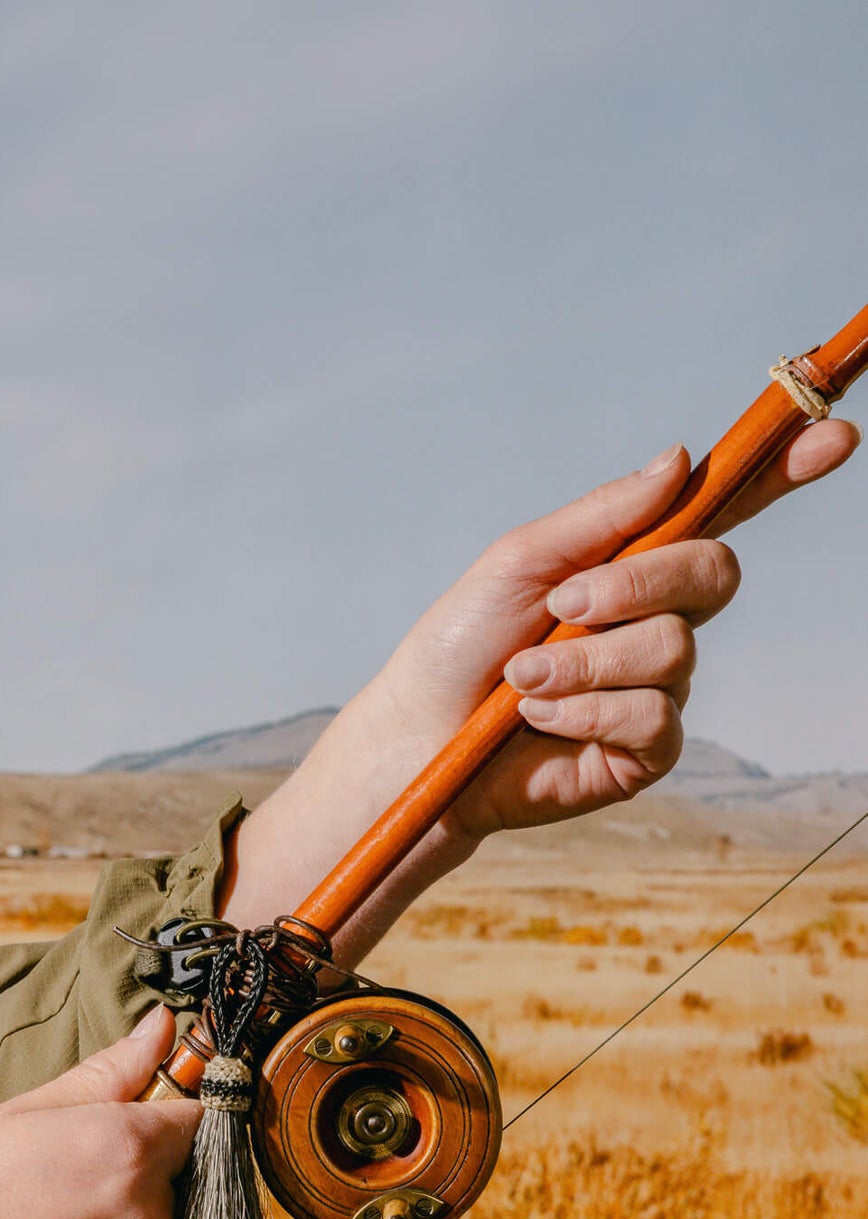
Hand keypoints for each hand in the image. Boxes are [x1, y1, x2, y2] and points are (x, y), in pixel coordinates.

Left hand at [226, 418, 858, 958]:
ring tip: (522, 679)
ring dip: (585, 662)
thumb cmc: (463, 644)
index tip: (831, 434)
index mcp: (635, 563)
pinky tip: (540, 719)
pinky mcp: (645, 753)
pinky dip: (587, 713)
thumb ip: (603, 516)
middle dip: (639, 584)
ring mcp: (658, 689)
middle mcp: (659, 621)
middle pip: (713, 574)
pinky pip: (653, 718)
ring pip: (673, 651)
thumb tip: (680, 460)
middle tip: (564, 604)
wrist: (421, 738)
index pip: (726, 511)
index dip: (783, 473)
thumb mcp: (521, 562)